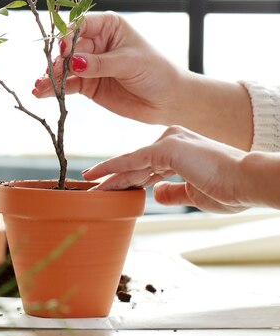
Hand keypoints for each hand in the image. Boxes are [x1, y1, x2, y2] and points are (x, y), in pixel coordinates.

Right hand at [33, 11, 183, 124]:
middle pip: (68, 48)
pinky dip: (55, 89)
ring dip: (51, 77)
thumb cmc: (156, 72)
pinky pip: (68, 85)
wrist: (168, 100)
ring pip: (65, 68)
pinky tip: (42, 93)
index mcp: (109, 26)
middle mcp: (96, 43)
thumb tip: (72, 62)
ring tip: (39, 87)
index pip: (81, 25)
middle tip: (48, 74)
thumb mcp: (129, 63)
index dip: (68, 36)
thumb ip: (100, 64)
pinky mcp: (88, 85)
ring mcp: (91, 65)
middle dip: (56, 60)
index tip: (62, 50)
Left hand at [82, 126, 250, 213]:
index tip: (112, 188)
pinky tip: (96, 177)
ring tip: (88, 187)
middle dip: (114, 178)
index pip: (148, 167)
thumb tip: (155, 194)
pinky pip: (133, 162)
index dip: (129, 179)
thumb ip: (172, 192)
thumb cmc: (228, 189)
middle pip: (136, 164)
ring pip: (131, 163)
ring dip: (109, 177)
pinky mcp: (166, 147)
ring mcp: (168, 141)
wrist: (246, 182)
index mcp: (180, 151)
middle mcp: (172, 141)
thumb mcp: (193, 194)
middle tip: (92, 188)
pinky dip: (113, 170)